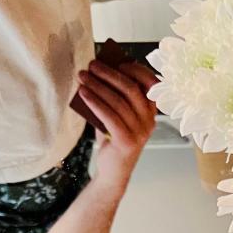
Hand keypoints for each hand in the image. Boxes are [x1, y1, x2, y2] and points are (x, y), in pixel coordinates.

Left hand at [78, 60, 157, 192]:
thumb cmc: (113, 138)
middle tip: (91, 66)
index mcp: (151, 112)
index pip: (151, 83)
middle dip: (109, 73)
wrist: (113, 170)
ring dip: (97, 86)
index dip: (135, 69)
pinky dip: (95, 102)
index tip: (116, 62)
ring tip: (82, 77)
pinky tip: (83, 93)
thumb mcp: (117, 113)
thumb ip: (115, 95)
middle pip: (131, 89)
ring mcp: (140, 133)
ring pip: (118, 101)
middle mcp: (150, 122)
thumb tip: (100, 70)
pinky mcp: (127, 142)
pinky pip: (110, 116)